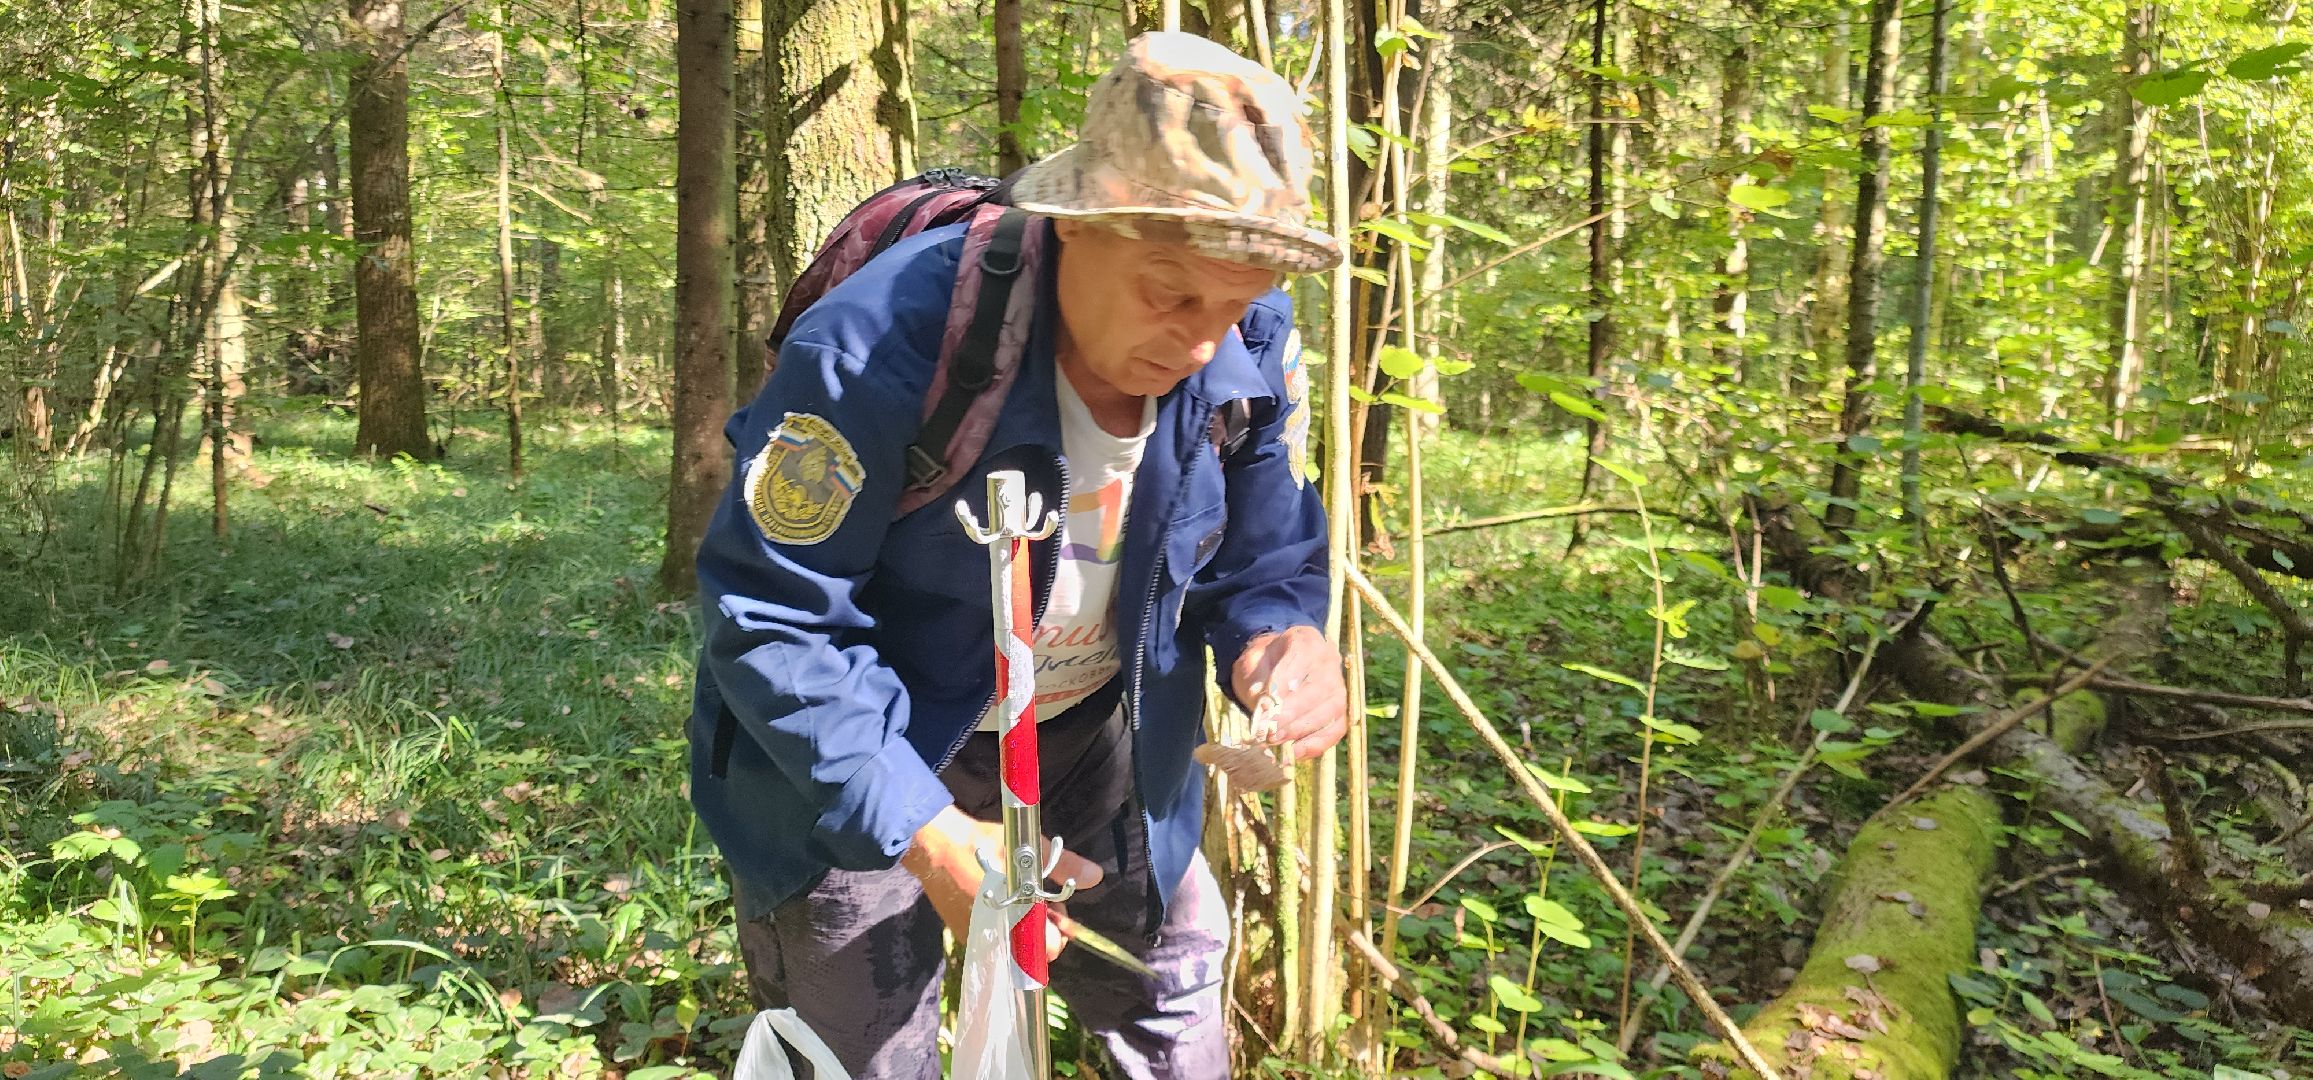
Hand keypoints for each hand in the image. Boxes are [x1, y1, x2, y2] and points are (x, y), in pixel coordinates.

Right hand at [899, 806, 1104, 956]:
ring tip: (1021, 900)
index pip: (1050, 948)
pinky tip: (1003, 905)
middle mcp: (998, 937)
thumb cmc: (984, 844)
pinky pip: (997, 942)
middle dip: (1044, 930)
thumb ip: (1064, 866)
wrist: (933, 846)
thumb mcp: (1029, 848)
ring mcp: (980, 940)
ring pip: (1016, 948)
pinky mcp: (966, 935)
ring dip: (1025, 930)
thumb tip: (1095, 877)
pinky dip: (1005, 929)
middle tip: (1040, 900)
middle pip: (1036, 952)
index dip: (1059, 929)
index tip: (1056, 909)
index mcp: (1016, 917)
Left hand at [1231, 625, 1347, 761]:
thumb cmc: (1263, 665)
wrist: (1275, 667)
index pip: (1300, 659)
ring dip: (1301, 729)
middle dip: (1292, 713)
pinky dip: (1316, 744)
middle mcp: (1330, 661)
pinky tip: (1294, 752)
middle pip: (1319, 688)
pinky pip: (1336, 729)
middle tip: (1268, 731)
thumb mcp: (1250, 663)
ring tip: (1275, 741)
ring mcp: (1339, 687)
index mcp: (1306, 639)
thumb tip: (1264, 703)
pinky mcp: (1341, 712)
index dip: (1283, 684)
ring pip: (1330, 711)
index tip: (1265, 706)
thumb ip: (1255, 679)